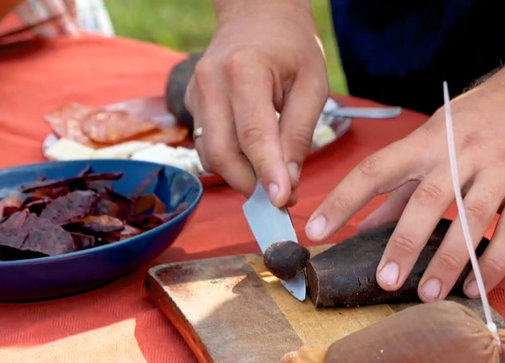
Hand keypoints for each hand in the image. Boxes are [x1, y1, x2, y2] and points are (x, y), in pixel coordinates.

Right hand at [184, 0, 328, 206]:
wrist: (256, 14)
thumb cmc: (290, 46)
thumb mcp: (312, 84)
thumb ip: (300, 133)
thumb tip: (288, 182)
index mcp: (244, 71)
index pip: (253, 135)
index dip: (267, 173)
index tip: (281, 201)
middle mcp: (211, 83)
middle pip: (222, 154)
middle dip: (250, 184)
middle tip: (281, 195)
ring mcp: (196, 94)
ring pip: (210, 156)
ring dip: (239, 176)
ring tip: (269, 176)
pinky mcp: (192, 104)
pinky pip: (207, 146)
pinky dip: (230, 162)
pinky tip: (252, 156)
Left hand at [304, 63, 504, 300]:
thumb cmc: (483, 120)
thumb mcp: (436, 140)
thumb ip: (401, 186)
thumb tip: (363, 226)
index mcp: (428, 142)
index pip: (375, 170)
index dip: (342, 200)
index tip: (315, 230)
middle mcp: (461, 153)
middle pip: (426, 200)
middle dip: (403, 243)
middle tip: (385, 279)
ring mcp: (500, 170)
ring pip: (471, 220)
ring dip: (448, 262)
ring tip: (428, 296)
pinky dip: (493, 264)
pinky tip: (474, 287)